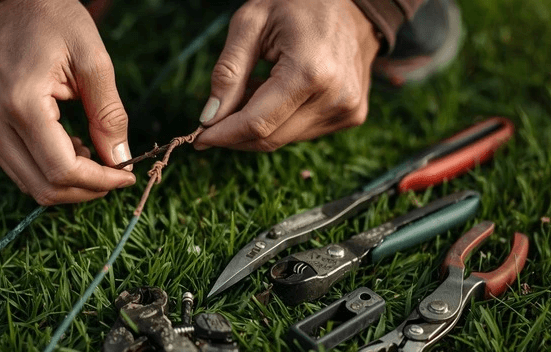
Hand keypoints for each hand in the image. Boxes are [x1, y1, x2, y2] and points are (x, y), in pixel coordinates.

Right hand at [0, 0, 134, 204]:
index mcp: (20, 103)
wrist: (4, 2)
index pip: (62, 170)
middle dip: (86, 190)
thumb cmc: (51, 20)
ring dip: (68, 182)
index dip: (100, 182)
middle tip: (115, 172)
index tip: (127, 174)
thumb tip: (120, 159)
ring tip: (93, 152)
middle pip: (44, 187)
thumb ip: (109, 114)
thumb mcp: (93, 59)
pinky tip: (72, 146)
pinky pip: (19, 168)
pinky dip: (49, 170)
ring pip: (29, 184)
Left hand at [194, 0, 380, 151]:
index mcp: (310, 72)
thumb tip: (209, 119)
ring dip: (259, 124)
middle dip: (236, 134)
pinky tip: (278, 92)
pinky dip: (281, 120)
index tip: (198, 138)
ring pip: (284, 138)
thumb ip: (228, 72)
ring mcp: (347, 109)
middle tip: (214, 118)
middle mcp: (335, 97)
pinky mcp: (353, 114)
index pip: (257, 124)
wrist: (353, 2)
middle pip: (270, 138)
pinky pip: (302, 131)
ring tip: (254, 88)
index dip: (223, 135)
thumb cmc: (298, 3)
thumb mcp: (252, 23)